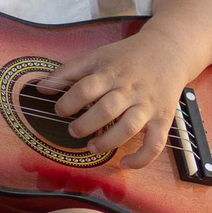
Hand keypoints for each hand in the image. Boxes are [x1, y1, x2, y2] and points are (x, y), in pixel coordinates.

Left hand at [38, 29, 196, 169]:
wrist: (170, 50)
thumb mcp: (98, 55)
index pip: (86, 89)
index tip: (59, 110)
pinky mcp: (163, 118)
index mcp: (111, 73)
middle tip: (73, 131)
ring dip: (107, 142)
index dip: (67, 102)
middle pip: (106, 110)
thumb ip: (69, 70)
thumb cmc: (128, 56)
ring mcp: (147, 105)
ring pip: (128, 127)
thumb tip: (42, 87)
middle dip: (84, 125)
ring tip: (93, 147)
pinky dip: (141, 158)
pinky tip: (125, 162)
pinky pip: (155, 143)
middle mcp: (130, 89)